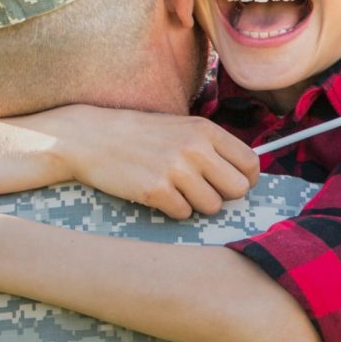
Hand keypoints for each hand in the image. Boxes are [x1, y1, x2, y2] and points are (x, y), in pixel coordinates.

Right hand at [18, 105, 258, 219]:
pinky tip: (156, 194)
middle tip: (201, 191)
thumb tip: (243, 176)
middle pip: (237, 189)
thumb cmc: (136, 135)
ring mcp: (175, 170)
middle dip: (222, 196)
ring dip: (196, 205)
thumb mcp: (179, 128)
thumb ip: (211, 146)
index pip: (250, 164)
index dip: (245, 180)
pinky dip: (172, 209)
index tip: (230, 184)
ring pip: (212, 207)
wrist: (90, 138)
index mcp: (205, 130)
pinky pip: (183, 214)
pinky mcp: (155, 191)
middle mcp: (195, 148)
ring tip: (174, 190)